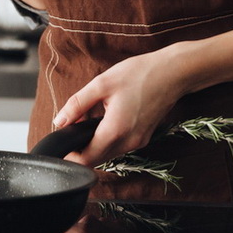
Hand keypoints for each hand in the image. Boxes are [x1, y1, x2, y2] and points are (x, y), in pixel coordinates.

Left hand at [52, 46, 193, 168]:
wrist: (173, 73)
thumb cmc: (139, 74)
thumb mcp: (102, 84)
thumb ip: (77, 104)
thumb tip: (59, 121)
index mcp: (115, 131)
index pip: (86, 160)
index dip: (70, 156)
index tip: (62, 143)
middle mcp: (128, 142)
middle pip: (96, 160)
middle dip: (81, 149)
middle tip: (72, 127)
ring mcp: (138, 142)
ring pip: (108, 154)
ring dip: (95, 144)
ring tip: (87, 121)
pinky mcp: (144, 138)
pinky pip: (120, 147)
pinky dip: (108, 139)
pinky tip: (105, 121)